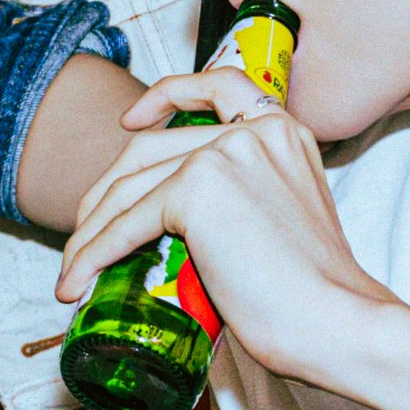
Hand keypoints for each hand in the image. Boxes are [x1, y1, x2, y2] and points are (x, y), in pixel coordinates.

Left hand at [49, 60, 399, 387]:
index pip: (217, 86)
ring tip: (74, 269)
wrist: (335, 322)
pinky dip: (92, 254)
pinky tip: (76, 280)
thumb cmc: (312, 294)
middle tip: (85, 232)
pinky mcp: (196, 189)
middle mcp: (255, 131)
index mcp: (283, 132)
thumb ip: (238, 199)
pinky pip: (125, 224)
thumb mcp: (277, 221)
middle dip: (105, 192)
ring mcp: (225, 154)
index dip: (166, 94)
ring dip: (89, 232)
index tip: (132, 120)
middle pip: (149, 149)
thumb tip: (173, 223)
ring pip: (128, 189)